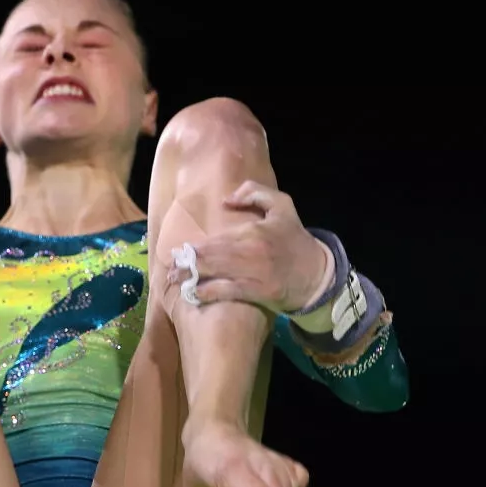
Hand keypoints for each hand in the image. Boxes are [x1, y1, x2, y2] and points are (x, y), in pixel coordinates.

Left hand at [168, 181, 332, 314]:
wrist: (316, 273)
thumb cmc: (294, 239)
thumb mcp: (282, 205)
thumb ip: (255, 193)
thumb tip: (226, 200)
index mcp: (253, 230)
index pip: (216, 237)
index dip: (194, 246)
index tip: (178, 250)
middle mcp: (250, 250)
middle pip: (210, 256)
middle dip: (187, 262)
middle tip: (169, 268)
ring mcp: (252, 273)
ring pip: (214, 273)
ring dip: (191, 277)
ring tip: (174, 280)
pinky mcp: (256, 292)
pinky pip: (227, 292)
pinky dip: (208, 293)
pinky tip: (194, 293)